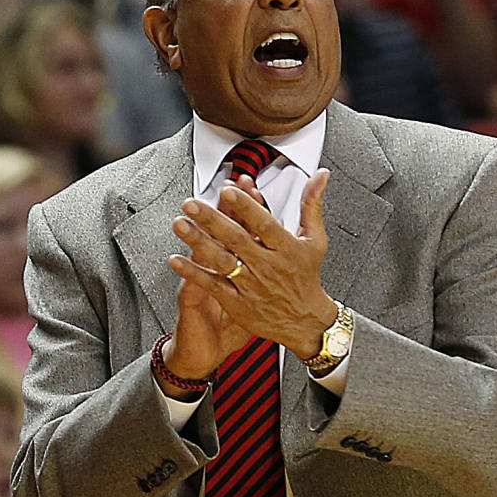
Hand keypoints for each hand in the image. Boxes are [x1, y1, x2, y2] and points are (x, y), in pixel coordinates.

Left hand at [166, 170, 335, 369]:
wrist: (306, 322)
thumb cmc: (307, 277)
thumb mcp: (315, 240)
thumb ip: (312, 205)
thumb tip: (320, 175)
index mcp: (285, 248)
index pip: (264, 224)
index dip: (245, 207)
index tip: (228, 191)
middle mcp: (267, 266)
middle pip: (237, 239)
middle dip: (212, 220)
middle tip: (191, 203)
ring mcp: (251, 285)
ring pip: (222, 261)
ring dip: (198, 242)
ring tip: (180, 224)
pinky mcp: (238, 303)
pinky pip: (213, 286)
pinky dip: (194, 273)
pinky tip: (176, 260)